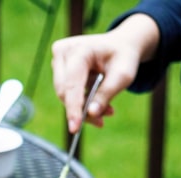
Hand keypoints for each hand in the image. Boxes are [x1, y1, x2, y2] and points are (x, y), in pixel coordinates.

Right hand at [50, 14, 160, 132]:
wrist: (120, 45)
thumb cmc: (123, 57)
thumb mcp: (123, 76)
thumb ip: (106, 94)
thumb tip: (91, 113)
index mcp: (80, 49)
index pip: (72, 84)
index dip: (73, 108)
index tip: (75, 128)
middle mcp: (63, 51)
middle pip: (65, 92)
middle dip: (82, 110)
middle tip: (102, 120)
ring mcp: (58, 59)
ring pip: (64, 95)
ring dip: (83, 107)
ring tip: (106, 109)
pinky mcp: (57, 67)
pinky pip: (65, 92)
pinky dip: (80, 102)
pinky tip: (96, 102)